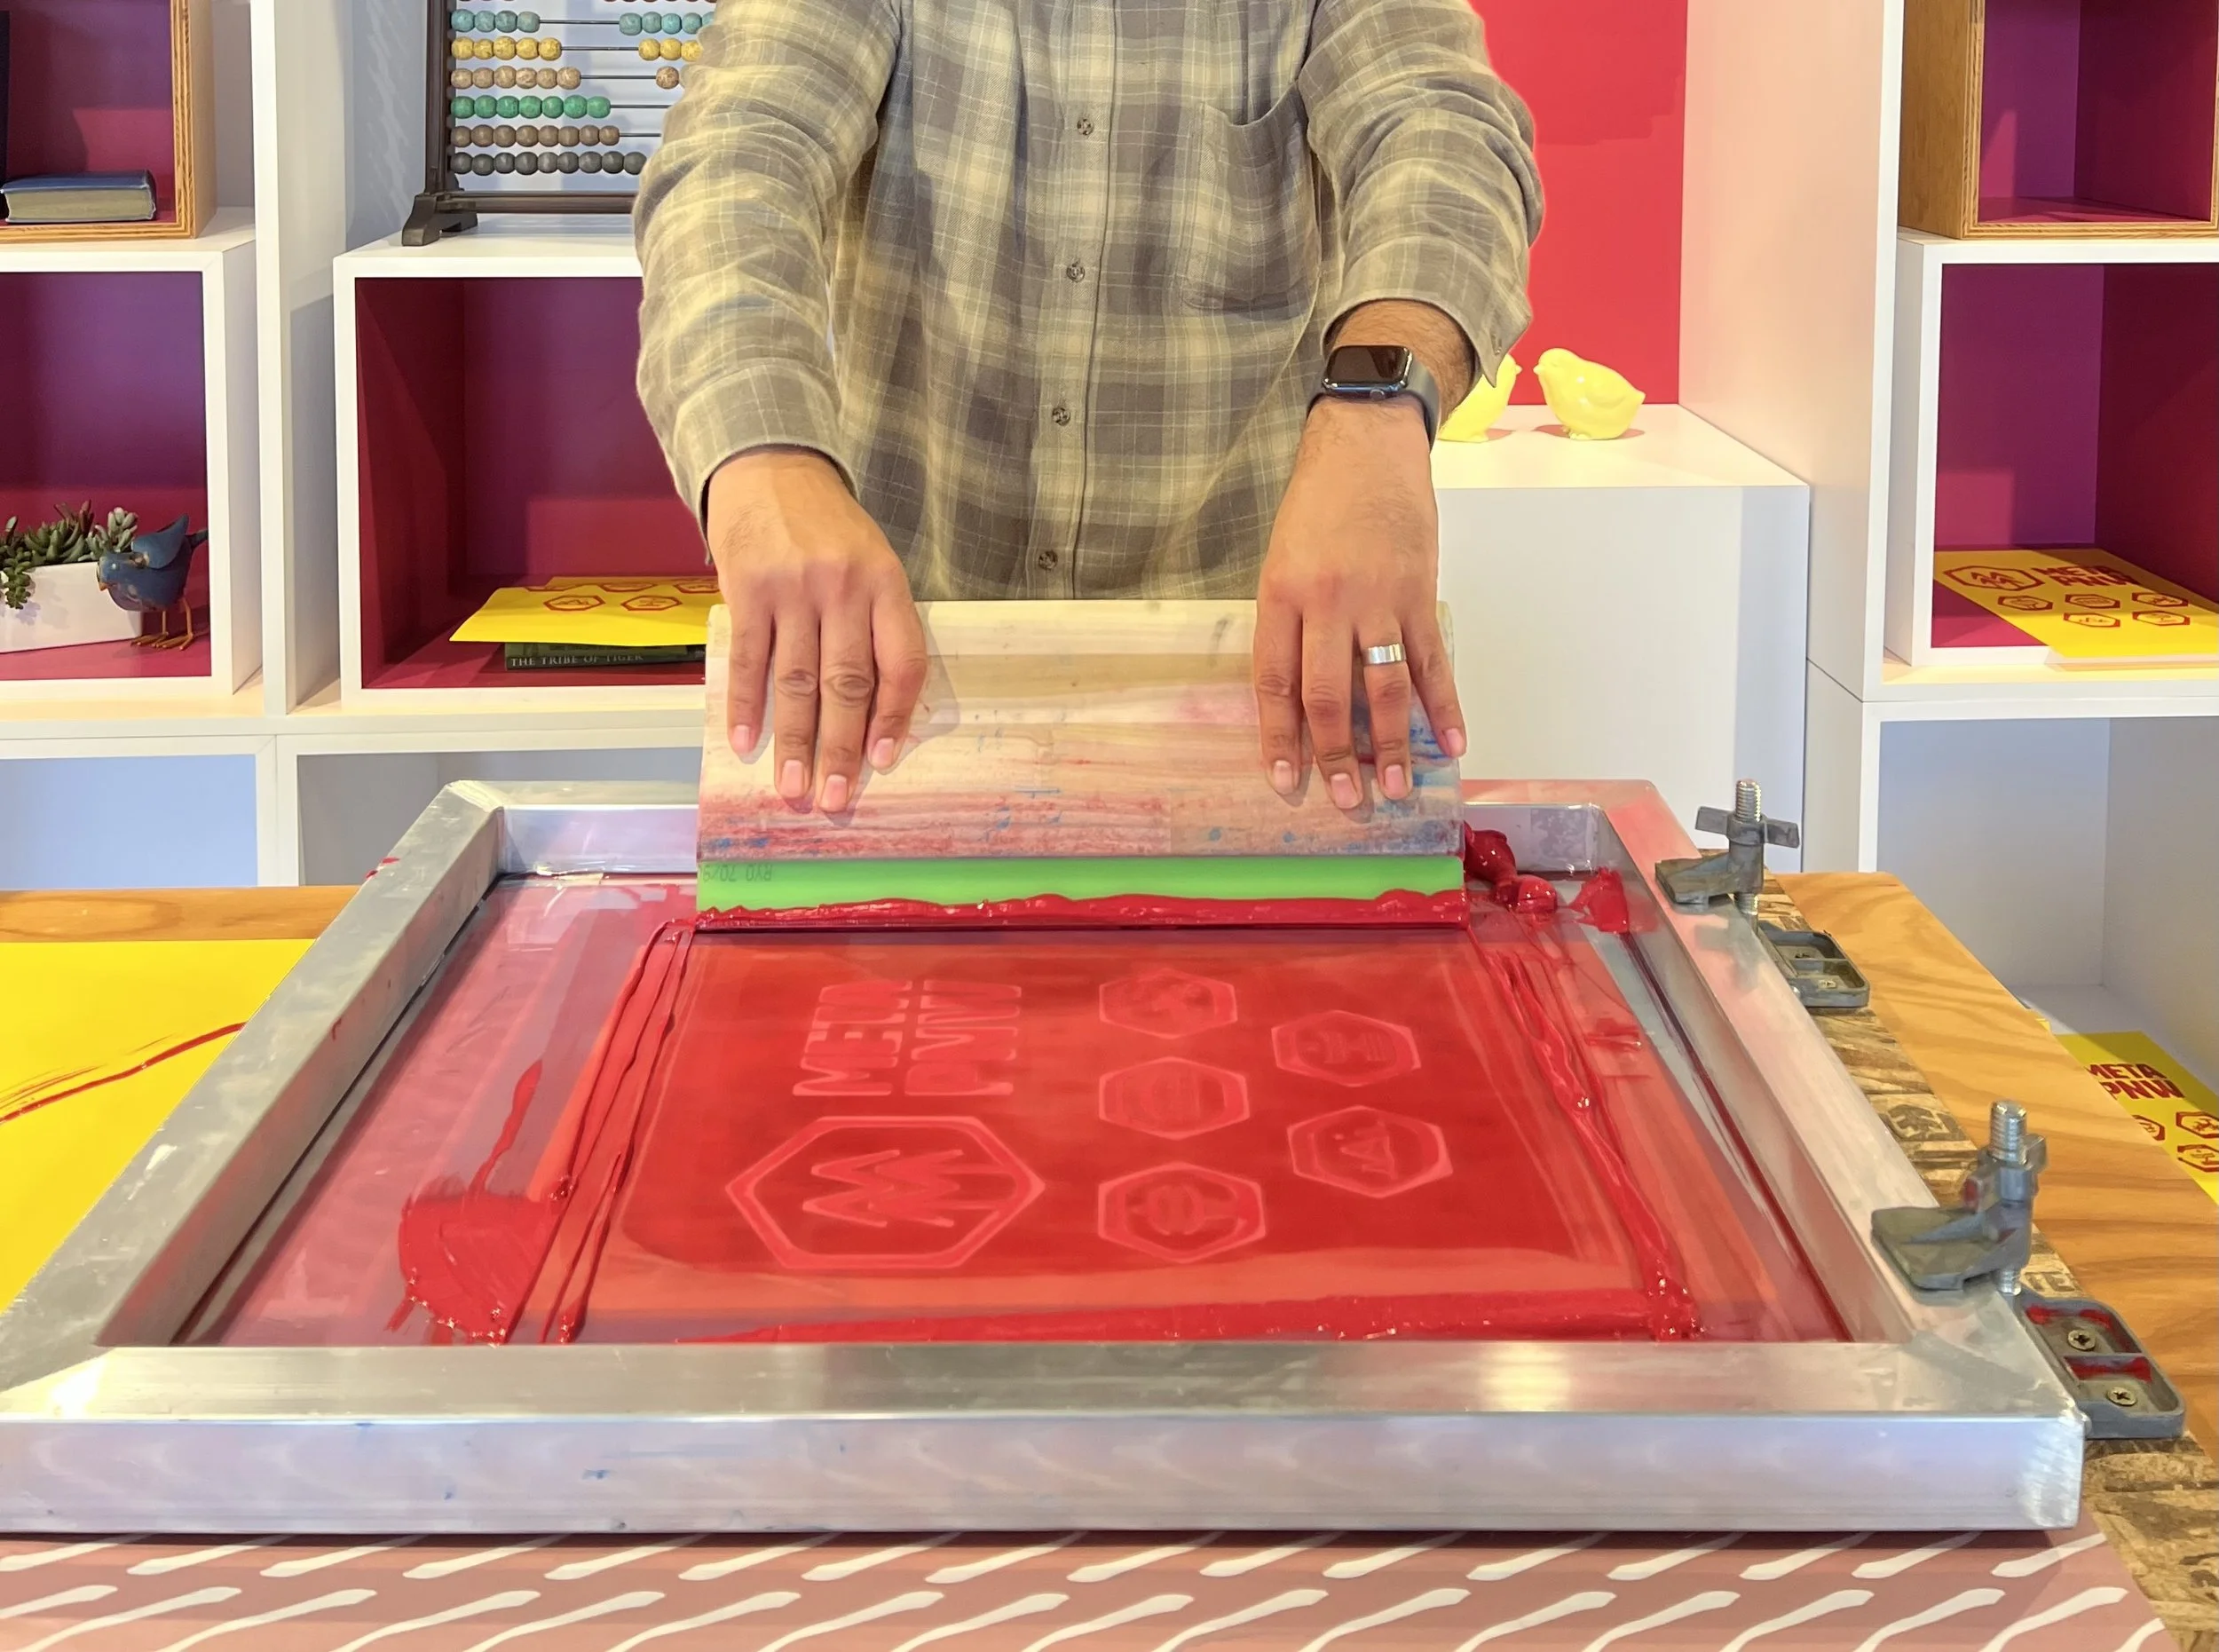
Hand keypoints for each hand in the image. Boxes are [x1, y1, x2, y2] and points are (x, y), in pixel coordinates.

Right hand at [706, 448, 927, 812]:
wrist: (770, 468)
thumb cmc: (830, 528)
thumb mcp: (872, 563)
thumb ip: (876, 625)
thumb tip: (876, 711)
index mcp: (885, 585)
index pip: (901, 662)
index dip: (893, 718)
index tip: (880, 763)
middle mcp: (843, 589)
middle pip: (847, 683)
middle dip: (840, 749)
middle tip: (834, 800)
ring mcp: (793, 590)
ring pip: (797, 681)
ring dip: (794, 742)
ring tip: (792, 789)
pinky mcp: (748, 589)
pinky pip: (749, 659)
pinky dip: (747, 705)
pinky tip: (746, 743)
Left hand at [1253, 398, 1466, 805]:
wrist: (1367, 445)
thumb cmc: (1316, 505)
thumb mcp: (1280, 561)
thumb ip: (1288, 626)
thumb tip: (1297, 701)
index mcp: (1282, 595)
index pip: (1276, 682)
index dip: (1280, 738)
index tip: (1285, 783)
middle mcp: (1329, 601)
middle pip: (1328, 694)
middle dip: (1337, 755)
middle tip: (1347, 802)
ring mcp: (1380, 598)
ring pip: (1384, 686)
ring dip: (1390, 743)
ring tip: (1395, 789)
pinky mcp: (1421, 592)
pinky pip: (1432, 659)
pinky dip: (1443, 704)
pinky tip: (1450, 743)